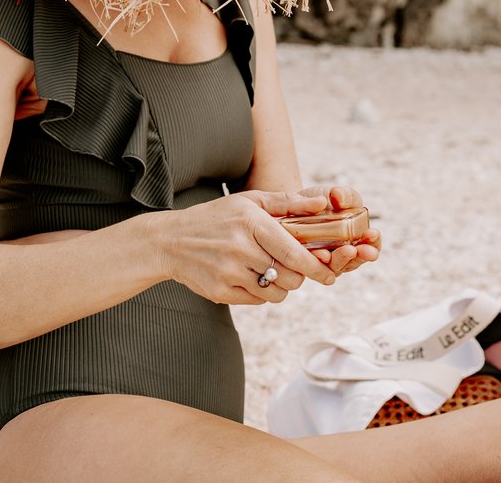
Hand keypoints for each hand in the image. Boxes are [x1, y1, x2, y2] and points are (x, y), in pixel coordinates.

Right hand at [154, 190, 337, 305]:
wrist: (171, 241)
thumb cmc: (217, 217)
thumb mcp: (249, 201)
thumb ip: (288, 202)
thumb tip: (323, 202)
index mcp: (251, 222)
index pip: (293, 253)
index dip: (315, 266)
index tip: (329, 274)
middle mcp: (240, 248)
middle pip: (289, 277)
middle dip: (299, 276)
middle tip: (293, 268)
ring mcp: (228, 273)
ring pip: (275, 293)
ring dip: (281, 286)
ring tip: (270, 270)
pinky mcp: (220, 292)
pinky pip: (257, 300)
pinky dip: (261, 292)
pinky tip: (250, 276)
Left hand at [298, 184, 381, 275]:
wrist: (296, 204)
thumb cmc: (323, 200)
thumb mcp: (337, 194)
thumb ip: (344, 195)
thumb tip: (337, 195)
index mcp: (357, 238)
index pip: (370, 246)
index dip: (374, 243)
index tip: (372, 233)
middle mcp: (343, 253)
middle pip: (355, 261)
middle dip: (359, 256)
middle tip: (357, 249)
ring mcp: (326, 260)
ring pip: (336, 267)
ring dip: (340, 260)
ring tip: (341, 252)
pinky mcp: (308, 262)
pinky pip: (315, 267)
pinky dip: (319, 261)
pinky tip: (321, 254)